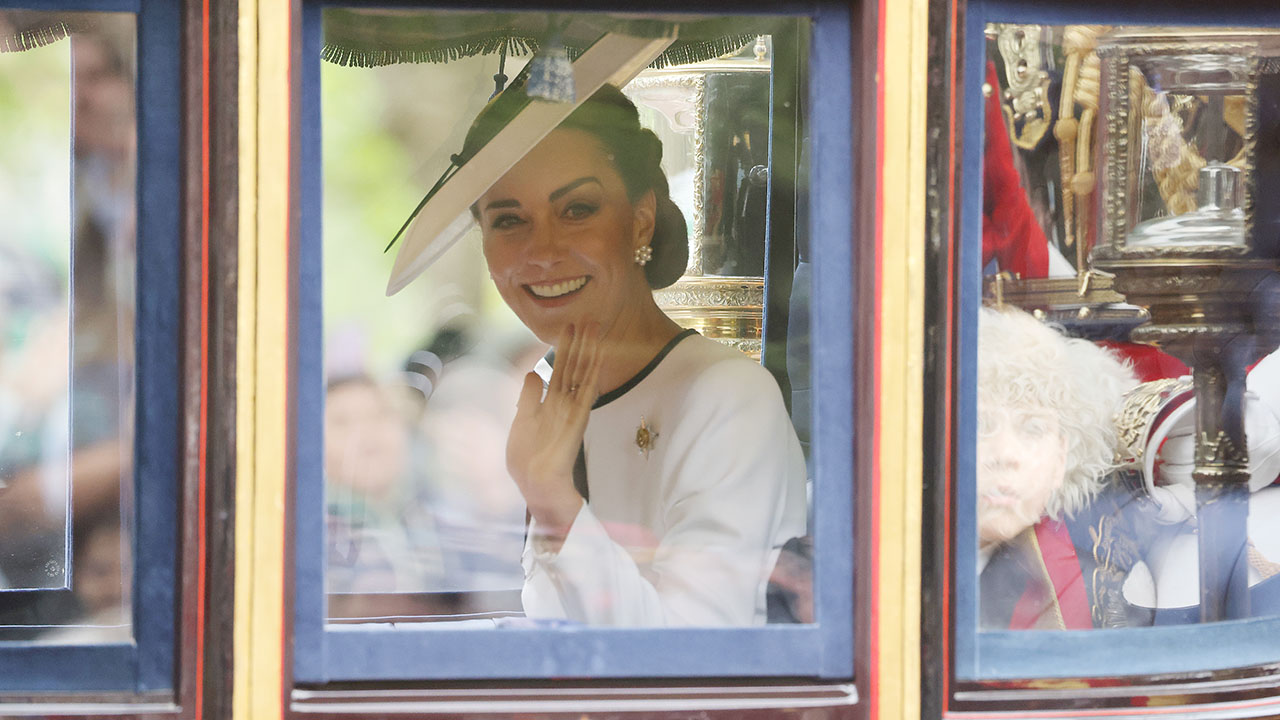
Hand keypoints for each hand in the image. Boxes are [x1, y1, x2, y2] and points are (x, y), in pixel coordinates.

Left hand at [507, 323, 600, 538]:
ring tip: (594, 327)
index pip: (559, 369)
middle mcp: (563, 403)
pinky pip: (587, 389)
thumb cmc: (527, 458)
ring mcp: (571, 409)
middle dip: (579, 342)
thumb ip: (529, 396)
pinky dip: (593, 371)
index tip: (569, 327)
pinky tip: (598, 354)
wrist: (535, 483)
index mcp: (550, 403)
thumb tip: (534, 372)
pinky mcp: (577, 418)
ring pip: (581, 372)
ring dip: (588, 349)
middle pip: (573, 366)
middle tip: (587, 318)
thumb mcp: (522, 420)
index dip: (564, 348)